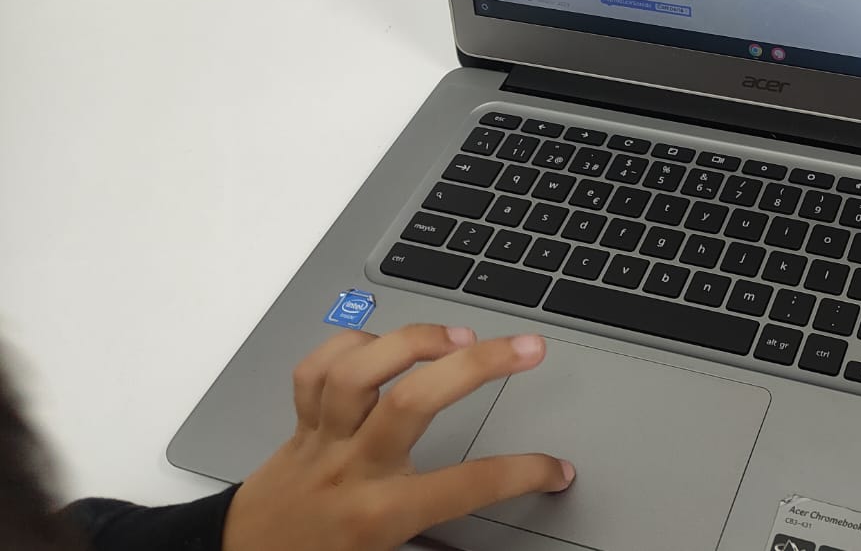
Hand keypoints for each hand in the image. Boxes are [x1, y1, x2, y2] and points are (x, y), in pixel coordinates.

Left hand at [223, 324, 573, 550]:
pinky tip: (385, 343)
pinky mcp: (298, 424)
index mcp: (379, 515)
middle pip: (415, 401)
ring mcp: (322, 441)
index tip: (556, 467)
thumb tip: (495, 500)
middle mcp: (351, 470)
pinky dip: (350, 345)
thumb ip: (437, 531)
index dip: (523, 473)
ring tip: (458, 334)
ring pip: (359, 372)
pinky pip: (315, 370)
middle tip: (528, 348)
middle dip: (479, 366)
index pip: (467, 486)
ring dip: (413, 341)